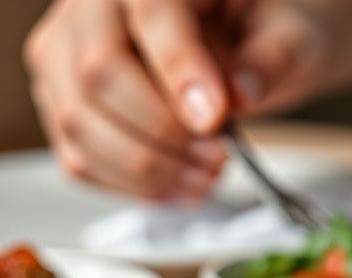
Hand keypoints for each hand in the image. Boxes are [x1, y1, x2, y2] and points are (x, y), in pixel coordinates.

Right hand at [24, 0, 351, 201]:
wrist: (242, 44)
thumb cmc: (259, 31)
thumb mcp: (288, 35)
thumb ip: (270, 59)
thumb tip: (240, 93)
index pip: (152, 13)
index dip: (180, 70)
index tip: (215, 118)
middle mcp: (92, 9)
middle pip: (99, 73)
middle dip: (163, 131)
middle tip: (219, 156)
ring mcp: (66, 57)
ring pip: (78, 121)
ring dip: (147, 167)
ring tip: (206, 176)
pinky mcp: (63, 104)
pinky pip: (77, 157)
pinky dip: (130, 185)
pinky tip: (179, 186)